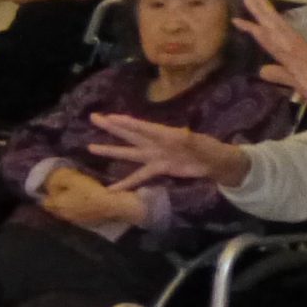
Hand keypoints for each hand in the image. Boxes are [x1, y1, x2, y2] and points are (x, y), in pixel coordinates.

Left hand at [39, 166, 137, 228]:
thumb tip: (51, 180)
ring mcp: (76, 221)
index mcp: (58, 205)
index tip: (51, 187)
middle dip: (56, 201)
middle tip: (62, 191)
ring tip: (74, 197)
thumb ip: (58, 178)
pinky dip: (78, 211)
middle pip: (55, 209)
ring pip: (66, 213)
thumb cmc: (89, 191)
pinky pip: (78, 216)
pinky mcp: (88, 223)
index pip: (45, 203)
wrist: (111, 206)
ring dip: (67, 206)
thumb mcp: (72, 179)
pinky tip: (85, 205)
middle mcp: (64, 215)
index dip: (46, 194)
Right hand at [89, 112, 248, 188]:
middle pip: (129, 134)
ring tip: (90, 148)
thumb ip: (190, 140)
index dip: (126, 123)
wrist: (216, 163)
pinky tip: (112, 189)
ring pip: (128, 153)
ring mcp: (154, 156)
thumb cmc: (209, 149)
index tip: (110, 117)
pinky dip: (125, 183)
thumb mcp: (201, 143)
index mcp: (165, 134)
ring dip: (110, 151)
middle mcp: (155, 143)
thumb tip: (182, 135)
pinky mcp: (157, 169)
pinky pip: (138, 176)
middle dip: (112, 127)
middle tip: (94, 118)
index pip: (142, 127)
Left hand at [238, 0, 306, 112]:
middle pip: (271, 22)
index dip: (261, 15)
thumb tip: (262, 70)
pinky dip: (265, 35)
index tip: (250, 1)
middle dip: (259, 6)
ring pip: (272, 27)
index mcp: (293, 46)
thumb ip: (277, 73)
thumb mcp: (292, 79)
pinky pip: (277, 44)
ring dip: (259, 13)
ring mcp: (293, 49)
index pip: (272, 27)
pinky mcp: (294, 57)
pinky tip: (256, 27)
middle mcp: (292, 43)